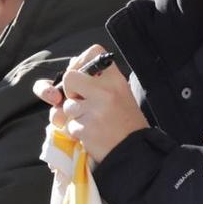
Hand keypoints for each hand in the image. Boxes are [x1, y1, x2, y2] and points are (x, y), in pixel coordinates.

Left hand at [31, 45, 147, 162]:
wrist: (135, 151)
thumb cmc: (126, 122)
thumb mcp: (120, 94)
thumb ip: (98, 80)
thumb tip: (72, 65)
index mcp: (116, 80)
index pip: (93, 53)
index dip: (80, 62)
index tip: (82, 76)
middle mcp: (106, 91)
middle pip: (69, 77)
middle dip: (70, 91)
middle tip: (82, 102)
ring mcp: (96, 110)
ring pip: (67, 105)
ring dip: (75, 116)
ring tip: (93, 121)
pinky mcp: (87, 129)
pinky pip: (69, 125)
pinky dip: (77, 131)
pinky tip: (92, 134)